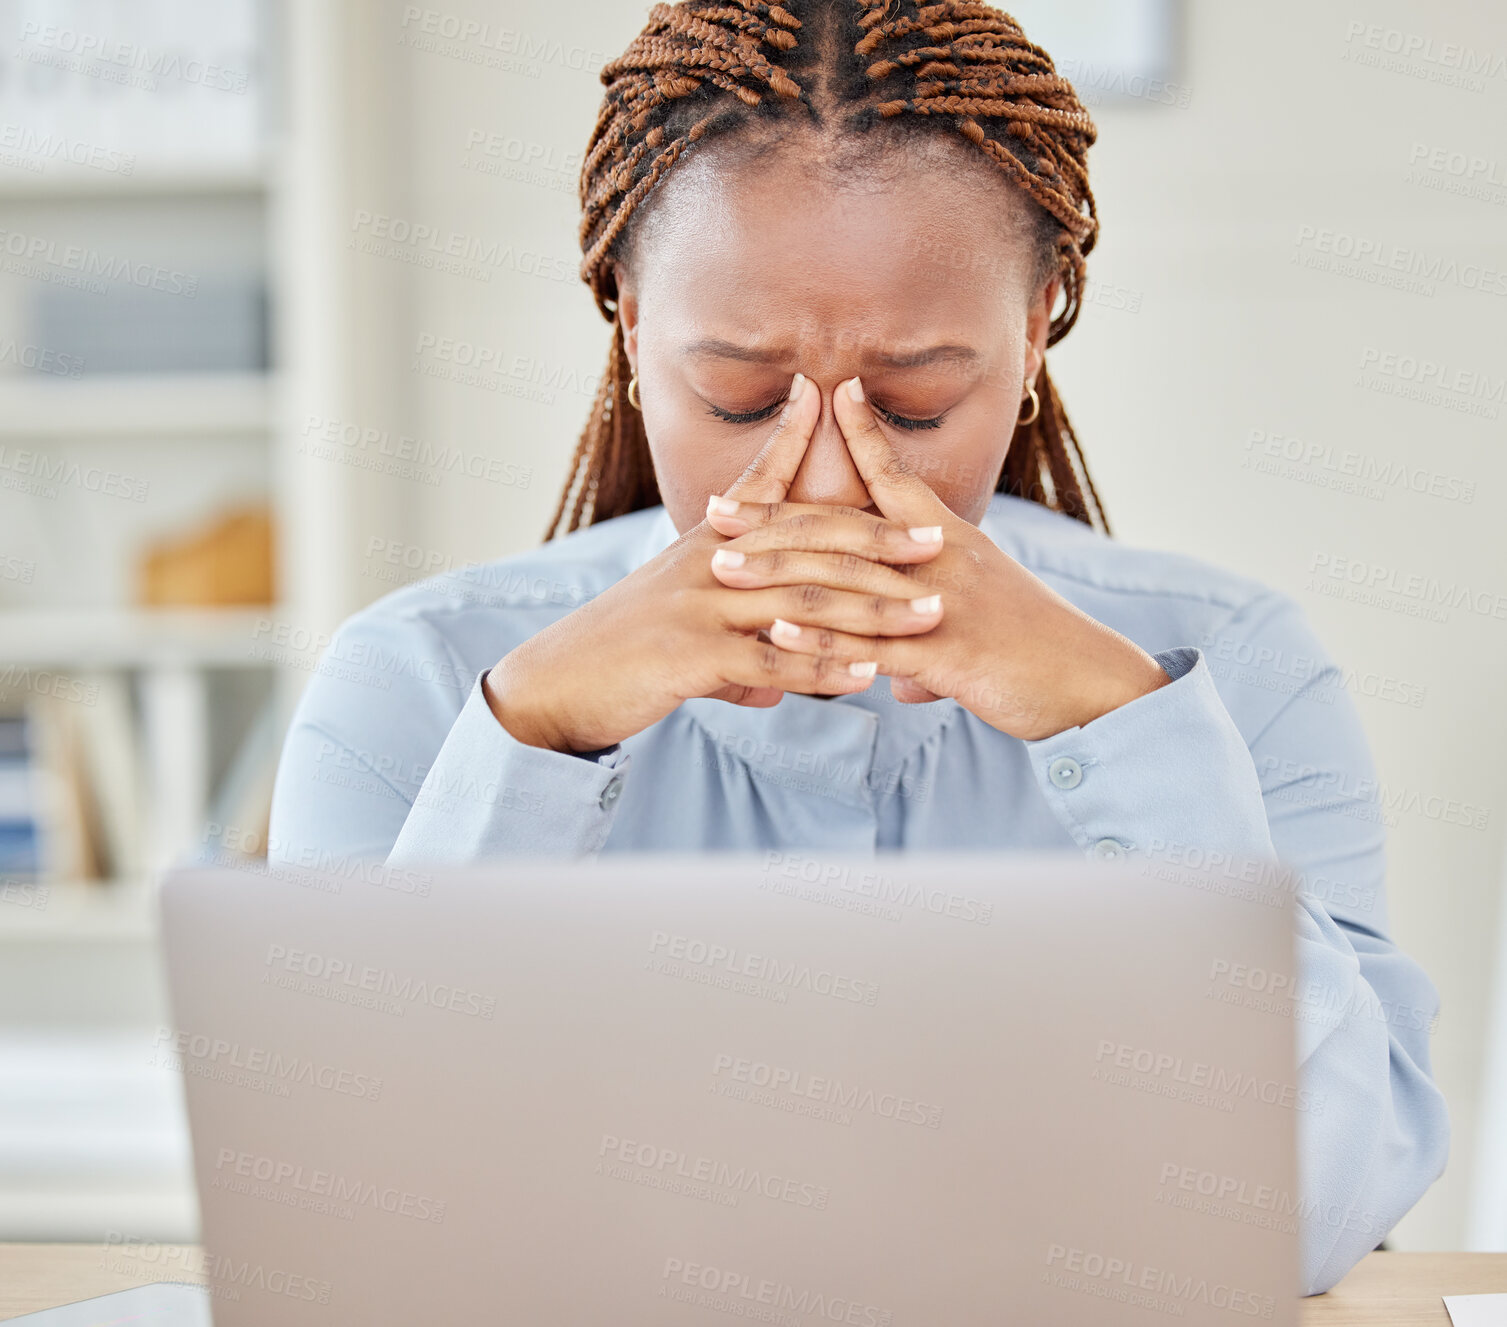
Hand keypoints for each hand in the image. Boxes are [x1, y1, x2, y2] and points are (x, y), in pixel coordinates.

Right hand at [482, 373, 947, 752]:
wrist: (553, 685)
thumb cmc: (618, 660)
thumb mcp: (678, 638)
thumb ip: (732, 657)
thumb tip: (771, 689)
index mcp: (706, 545)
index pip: (767, 491)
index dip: (807, 453)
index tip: (853, 420)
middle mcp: (707, 563)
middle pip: (807, 543)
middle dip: (879, 540)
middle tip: (938, 541)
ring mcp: (699, 607)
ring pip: (803, 601)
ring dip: (873, 609)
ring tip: (929, 613)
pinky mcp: (691, 656)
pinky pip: (773, 662)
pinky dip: (824, 668)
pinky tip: (866, 677)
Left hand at [715, 376, 1171, 740]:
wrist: (1096, 685)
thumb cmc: (1041, 657)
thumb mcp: (984, 636)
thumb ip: (934, 649)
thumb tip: (907, 681)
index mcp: (951, 543)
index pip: (900, 475)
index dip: (863, 432)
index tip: (827, 391)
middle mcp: (943, 560)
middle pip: (848, 527)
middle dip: (776, 516)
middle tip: (714, 507)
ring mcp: (944, 603)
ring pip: (849, 582)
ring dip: (780, 572)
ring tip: (723, 566)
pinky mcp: (949, 654)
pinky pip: (873, 644)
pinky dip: (821, 640)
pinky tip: (776, 636)